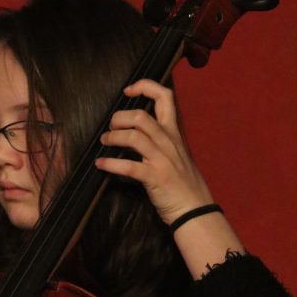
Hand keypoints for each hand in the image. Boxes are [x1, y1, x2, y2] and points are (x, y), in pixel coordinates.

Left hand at [94, 79, 212, 223]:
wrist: (195, 209)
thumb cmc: (183, 183)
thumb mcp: (176, 154)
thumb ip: (161, 141)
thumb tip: (138, 132)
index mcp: (173, 133)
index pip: (165, 97)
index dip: (145, 86)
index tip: (128, 90)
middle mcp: (168, 142)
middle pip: (141, 116)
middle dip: (119, 118)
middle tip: (111, 128)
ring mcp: (162, 160)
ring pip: (134, 137)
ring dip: (113, 137)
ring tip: (104, 142)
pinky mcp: (154, 178)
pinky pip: (129, 167)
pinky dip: (110, 164)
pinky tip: (101, 164)